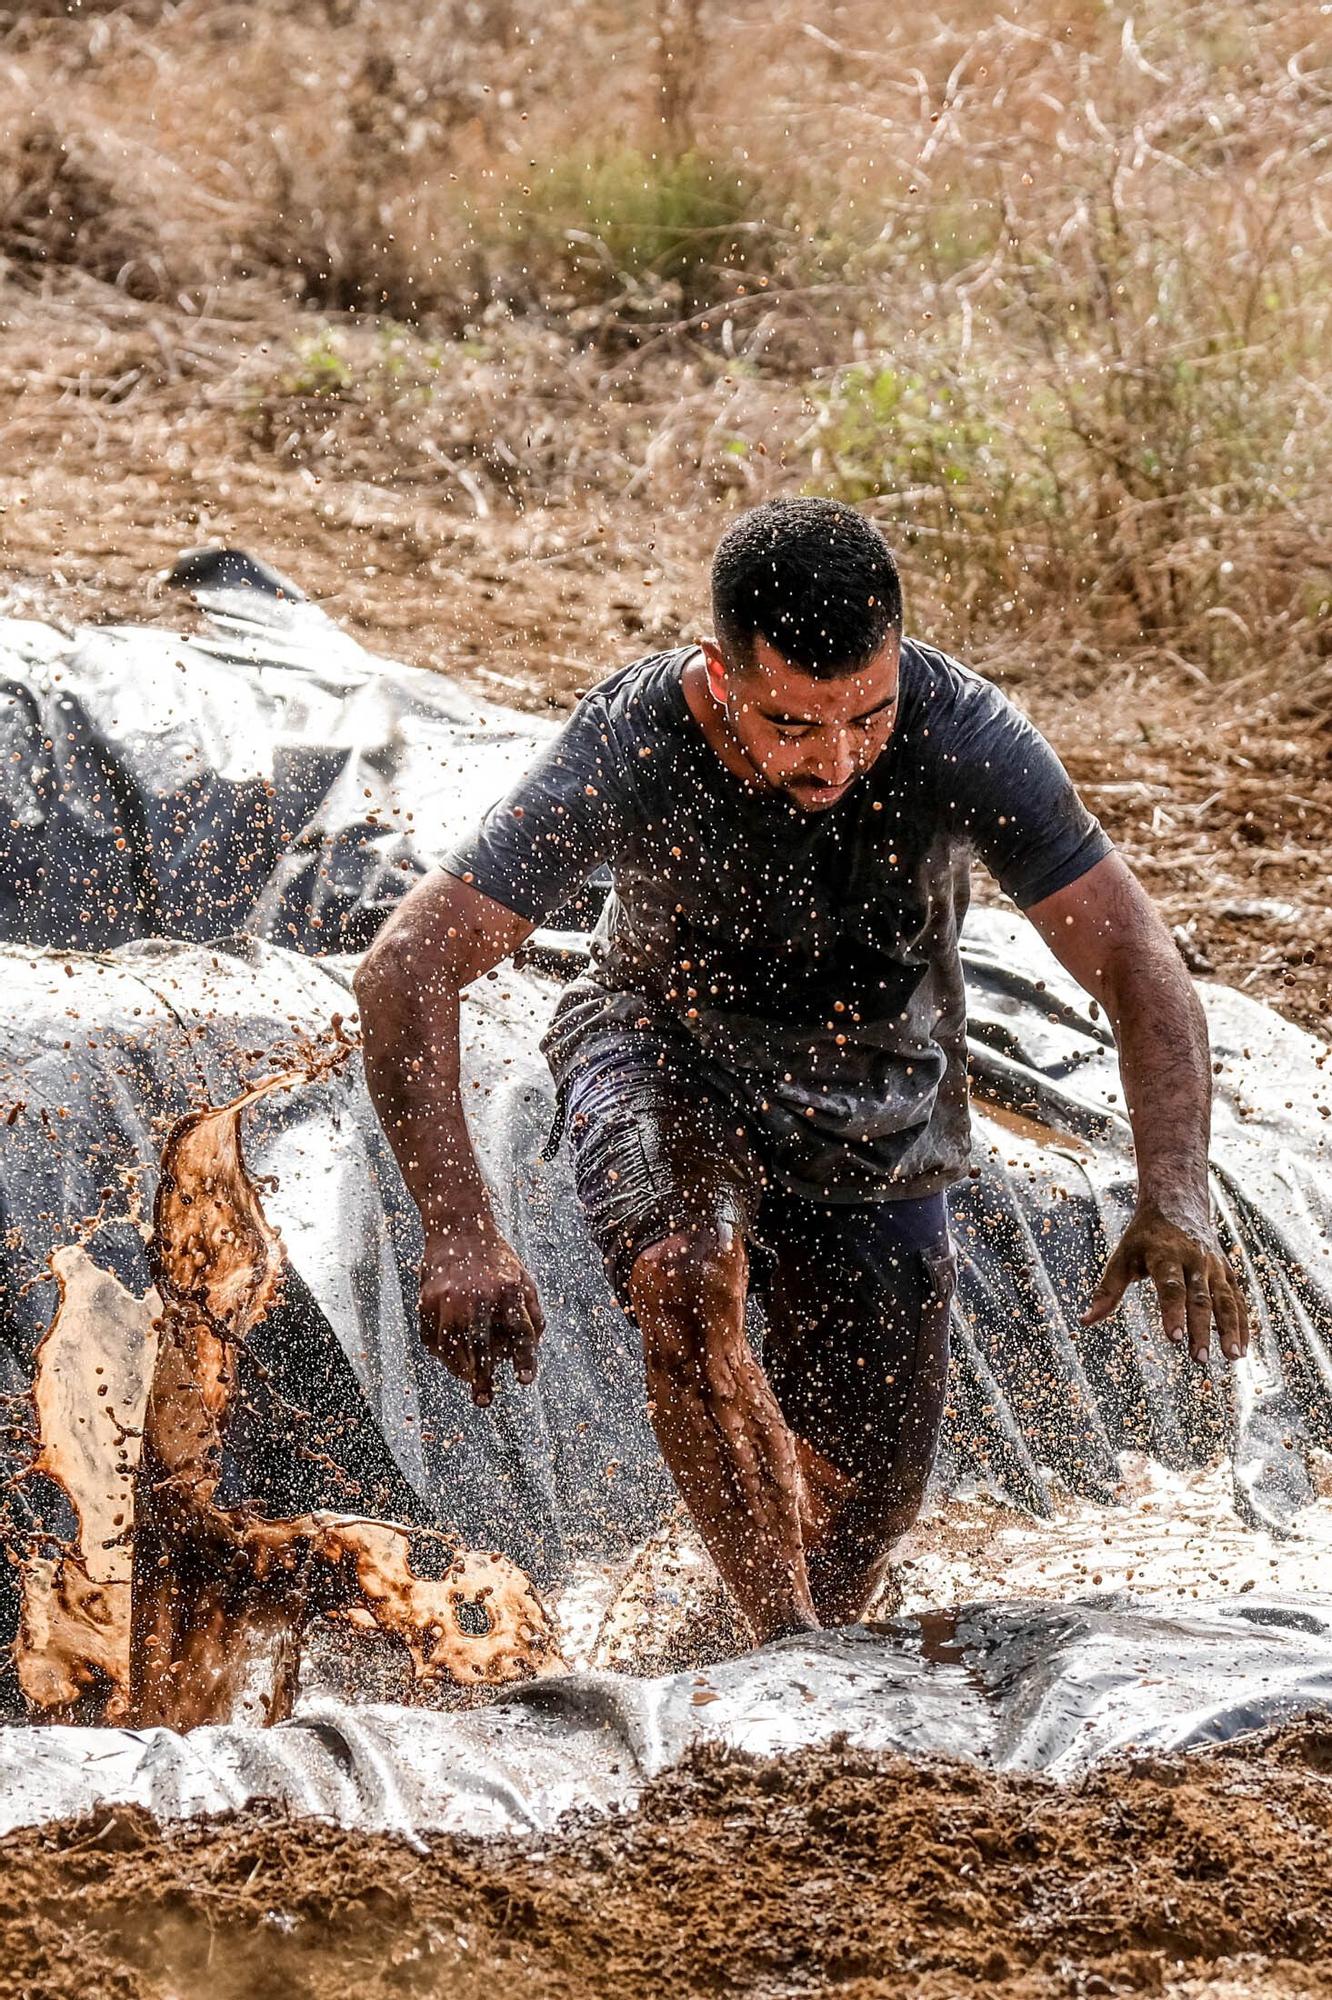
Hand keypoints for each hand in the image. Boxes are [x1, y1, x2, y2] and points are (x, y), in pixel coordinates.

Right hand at [420, 1225, 544, 1405]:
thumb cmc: (497, 1261)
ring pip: (451, 1346)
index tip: (524, 1381)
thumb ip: (532, 1315)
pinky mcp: (426, 1300)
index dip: (524, 1358)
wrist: (459, 1229)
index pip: (520, 1331)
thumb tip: (530, 1350)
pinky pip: (432, 1339)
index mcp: (508, 1288)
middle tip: (484, 1399)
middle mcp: (477, 1294)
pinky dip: (442, 1355)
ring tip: (471, 1380)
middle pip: (480, 1344)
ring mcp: (447, 1297)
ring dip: (461, 1369)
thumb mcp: (524, 1279)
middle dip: (483, 1376)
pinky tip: (454, 1360)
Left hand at [1081, 1200, 1248, 1364]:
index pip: (1170, 1287)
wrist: (1177, 1204)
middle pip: (1200, 1298)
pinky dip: (1242, 1323)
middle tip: (1198, 1358)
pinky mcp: (1227, 1272)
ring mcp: (1214, 1266)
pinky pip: (1238, 1299)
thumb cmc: (1144, 1236)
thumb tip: (1086, 1322)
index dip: (1172, 1312)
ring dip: (1230, 1329)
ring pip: (1226, 1300)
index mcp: (1165, 1254)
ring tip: (1232, 1358)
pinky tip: (1241, 1348)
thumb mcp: (1122, 1256)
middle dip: (1200, 1329)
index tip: (1173, 1338)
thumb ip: (1107, 1291)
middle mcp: (1194, 1260)